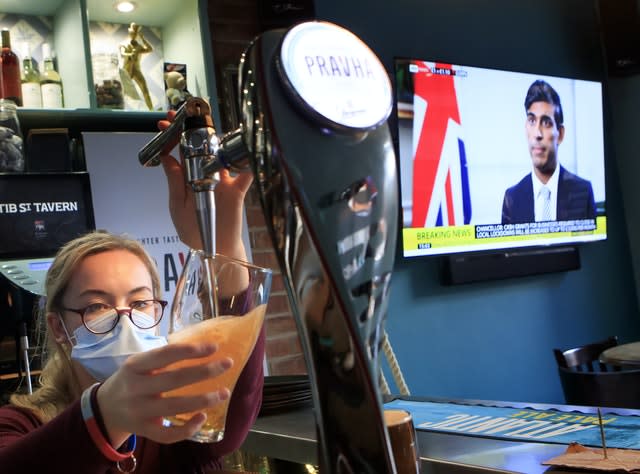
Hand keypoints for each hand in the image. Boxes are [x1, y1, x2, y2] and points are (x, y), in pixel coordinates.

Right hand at [96, 342, 232, 445]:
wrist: (104, 409)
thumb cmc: (132, 380)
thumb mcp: (139, 364)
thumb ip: (164, 358)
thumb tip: (203, 347)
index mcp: (135, 366)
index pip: (165, 354)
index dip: (191, 350)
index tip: (214, 348)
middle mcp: (135, 388)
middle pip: (174, 379)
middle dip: (204, 371)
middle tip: (227, 364)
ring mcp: (138, 411)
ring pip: (174, 407)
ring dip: (203, 400)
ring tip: (224, 393)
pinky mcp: (142, 431)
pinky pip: (167, 434)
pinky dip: (187, 429)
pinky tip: (202, 418)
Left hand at [158, 111, 253, 257]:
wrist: (214, 249)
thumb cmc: (193, 230)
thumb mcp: (178, 206)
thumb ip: (175, 182)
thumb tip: (167, 157)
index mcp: (188, 178)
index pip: (179, 152)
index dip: (172, 136)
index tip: (163, 123)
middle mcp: (205, 175)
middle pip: (201, 147)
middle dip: (194, 129)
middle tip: (185, 114)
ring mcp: (222, 181)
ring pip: (222, 155)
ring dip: (218, 140)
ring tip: (210, 126)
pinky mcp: (237, 190)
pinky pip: (245, 175)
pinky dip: (247, 164)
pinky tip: (245, 153)